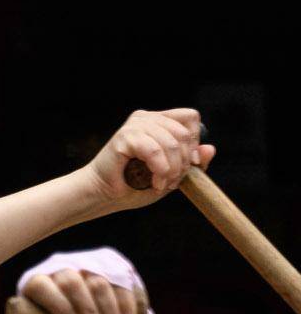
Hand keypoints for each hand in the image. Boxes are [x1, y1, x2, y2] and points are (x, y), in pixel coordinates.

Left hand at [18, 263, 148, 313]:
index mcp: (32, 288)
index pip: (41, 286)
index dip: (60, 307)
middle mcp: (57, 271)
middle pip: (72, 283)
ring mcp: (84, 266)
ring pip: (99, 282)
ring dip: (109, 313)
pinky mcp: (110, 268)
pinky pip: (120, 283)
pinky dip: (125, 306)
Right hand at [85, 107, 210, 206]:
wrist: (102, 195)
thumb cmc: (133, 185)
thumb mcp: (172, 174)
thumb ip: (191, 162)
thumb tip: (209, 149)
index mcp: (158, 121)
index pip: (190, 118)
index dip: (194, 141)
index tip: (187, 164)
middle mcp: (146, 118)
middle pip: (183, 133)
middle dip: (183, 162)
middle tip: (172, 181)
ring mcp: (135, 125)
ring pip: (171, 143)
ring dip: (172, 169)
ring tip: (162, 184)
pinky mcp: (124, 136)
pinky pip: (154, 151)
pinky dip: (160, 169)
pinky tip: (154, 182)